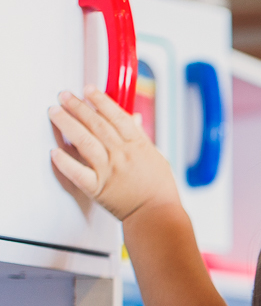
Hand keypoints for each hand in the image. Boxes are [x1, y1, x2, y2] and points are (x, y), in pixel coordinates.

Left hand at [48, 87, 178, 220]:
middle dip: (78, 106)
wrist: (157, 215)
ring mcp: (109, 171)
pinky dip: (65, 162)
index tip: (89, 90)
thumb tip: (132, 119)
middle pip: (96, 124)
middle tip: (64, 96)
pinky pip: (77, 173)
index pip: (117, 116)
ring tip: (55, 112)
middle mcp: (122, 155)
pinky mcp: (98, 188)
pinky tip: (55, 151)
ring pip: (84, 141)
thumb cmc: (160, 190)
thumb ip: (141, 137)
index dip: (101, 100)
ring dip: (67, 124)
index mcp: (137, 146)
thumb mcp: (156, 158)